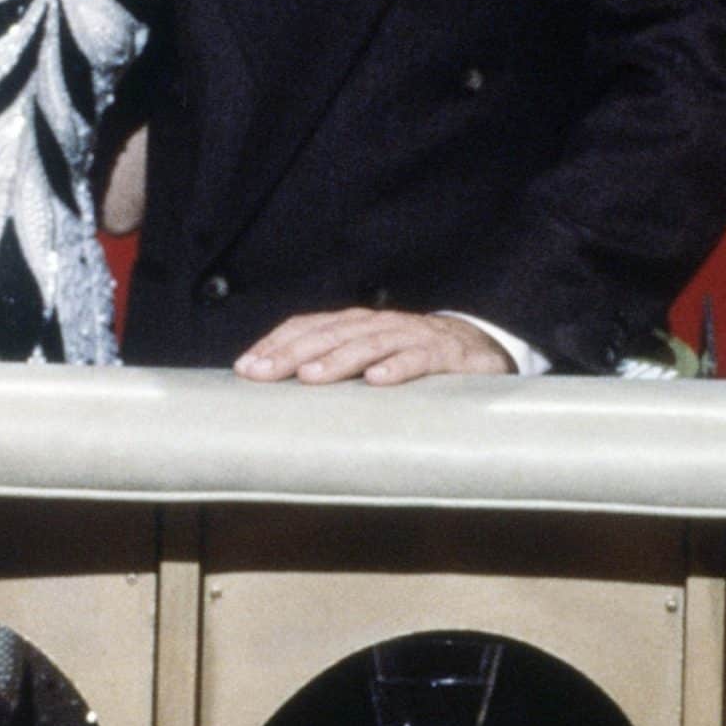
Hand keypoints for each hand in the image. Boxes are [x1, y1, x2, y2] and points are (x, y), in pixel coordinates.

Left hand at [234, 309, 516, 387]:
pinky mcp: (446, 354)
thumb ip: (332, 373)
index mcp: (355, 325)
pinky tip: (377, 382)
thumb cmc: (411, 361)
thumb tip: (278, 401)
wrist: (481, 350)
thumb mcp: (368, 362)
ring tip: (309, 378)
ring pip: (368, 344)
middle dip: (291, 354)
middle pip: (328, 334)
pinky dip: (398, 368)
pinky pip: (420, 359)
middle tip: (261, 374)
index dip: (275, 344)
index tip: (244, 368)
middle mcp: (378, 324)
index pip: (306, 327)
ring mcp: (412, 336)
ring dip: (337, 360)